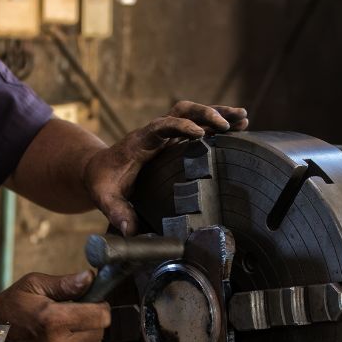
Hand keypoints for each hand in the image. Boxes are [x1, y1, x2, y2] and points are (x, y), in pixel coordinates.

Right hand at [0, 271, 110, 341]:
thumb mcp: (31, 286)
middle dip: (89, 320)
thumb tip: (90, 278)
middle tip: (69, 314)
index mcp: (54, 321)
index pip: (101, 316)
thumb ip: (64, 283)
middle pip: (98, 332)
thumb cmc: (6, 312)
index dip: (100, 306)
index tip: (92, 302)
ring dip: (77, 336)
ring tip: (53, 329)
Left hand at [84, 101, 247, 235]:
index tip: (200, 133)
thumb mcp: (104, 197)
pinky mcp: (173, 140)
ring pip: (192, 114)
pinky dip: (216, 124)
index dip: (180, 127)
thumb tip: (130, 231)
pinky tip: (238, 127)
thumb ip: (116, 212)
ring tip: (243, 118)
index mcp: (140, 142)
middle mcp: (155, 133)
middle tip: (228, 124)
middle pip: (181, 111)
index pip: (161, 127)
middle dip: (206, 114)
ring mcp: (165, 135)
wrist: (98, 169)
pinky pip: (196, 125)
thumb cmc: (102, 182)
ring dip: (217, 113)